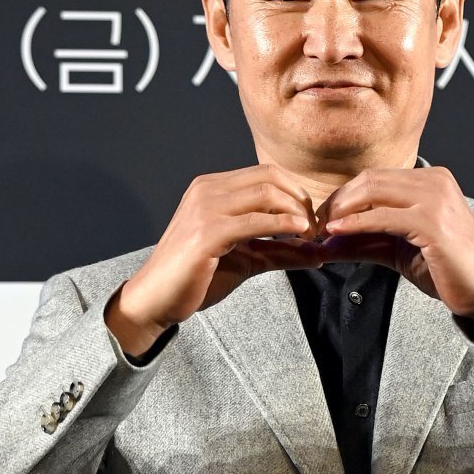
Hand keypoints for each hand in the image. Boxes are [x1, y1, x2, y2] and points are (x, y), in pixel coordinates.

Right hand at [105, 163, 331, 356]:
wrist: (155, 299)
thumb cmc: (195, 278)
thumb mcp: (245, 259)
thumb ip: (279, 251)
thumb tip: (318, 252)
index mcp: (211, 188)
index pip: (265, 174)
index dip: (296, 192)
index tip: (312, 219)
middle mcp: (207, 190)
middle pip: (270, 178)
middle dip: (301, 200)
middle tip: (317, 228)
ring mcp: (205, 208)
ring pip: (266, 194)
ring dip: (297, 213)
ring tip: (311, 236)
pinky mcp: (208, 232)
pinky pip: (256, 221)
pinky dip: (285, 227)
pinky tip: (301, 237)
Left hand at [308, 164, 473, 319]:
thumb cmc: (445, 269)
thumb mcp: (397, 249)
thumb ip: (364, 241)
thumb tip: (325, 241)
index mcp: (430, 179)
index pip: (374, 177)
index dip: (343, 195)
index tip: (322, 217)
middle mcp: (434, 180)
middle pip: (370, 179)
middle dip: (337, 200)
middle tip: (314, 223)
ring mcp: (435, 198)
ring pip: (374, 191)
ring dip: (341, 210)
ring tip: (321, 229)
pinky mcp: (432, 221)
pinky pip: (383, 216)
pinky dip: (356, 223)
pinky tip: (336, 231)